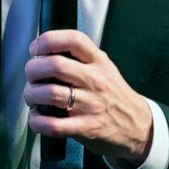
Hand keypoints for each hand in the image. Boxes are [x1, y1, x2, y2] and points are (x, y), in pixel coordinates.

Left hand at [24, 30, 151, 165]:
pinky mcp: (86, 128)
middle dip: (32, 70)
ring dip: (31, 94)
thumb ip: (80, 57)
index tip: (36, 49)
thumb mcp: (104, 68)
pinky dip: (37, 121)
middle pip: (55, 65)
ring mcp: (91, 105)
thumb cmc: (114, 96)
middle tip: (30, 76)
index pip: (73, 40)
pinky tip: (37, 118)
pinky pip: (53, 125)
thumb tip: (45, 52)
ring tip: (32, 97)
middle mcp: (95, 80)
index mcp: (98, 62)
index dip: (48, 40)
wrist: (137, 127)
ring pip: (50, 93)